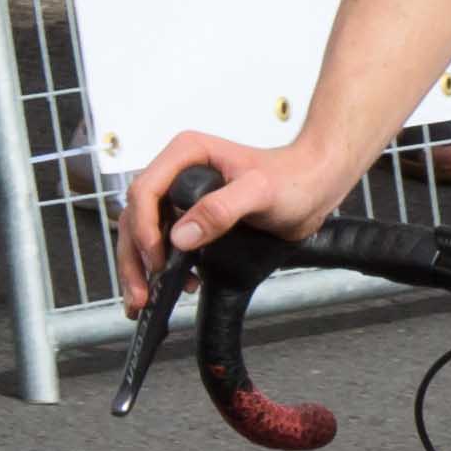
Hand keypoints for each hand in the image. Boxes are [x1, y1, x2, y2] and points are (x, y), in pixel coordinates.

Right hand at [116, 131, 350, 314]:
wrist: (315, 184)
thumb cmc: (294, 177)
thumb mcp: (259, 192)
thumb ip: (221, 210)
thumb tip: (181, 235)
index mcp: (188, 153)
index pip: (145, 191)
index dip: (144, 228)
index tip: (157, 258)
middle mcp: (179, 171)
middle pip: (136, 214)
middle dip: (134, 256)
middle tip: (140, 291)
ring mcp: (183, 194)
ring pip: (143, 230)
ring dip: (140, 265)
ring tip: (144, 296)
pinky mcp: (192, 215)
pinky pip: (164, 240)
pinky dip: (160, 265)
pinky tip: (178, 284)